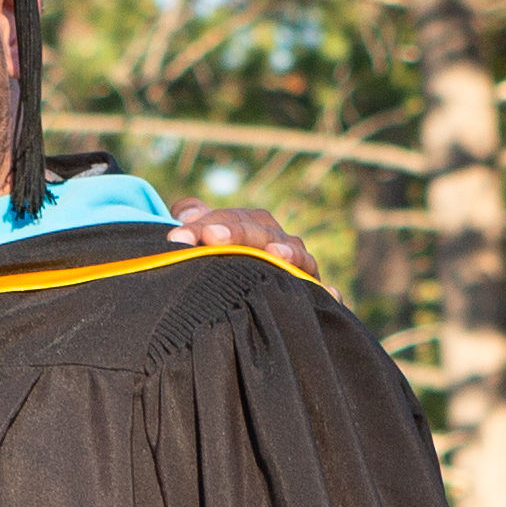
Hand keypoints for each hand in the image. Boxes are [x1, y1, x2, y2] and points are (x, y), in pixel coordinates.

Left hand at [167, 201, 319, 278]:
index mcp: (252, 224)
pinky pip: (321, 290)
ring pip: (296, 254)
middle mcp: (276, 240)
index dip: (203, 224)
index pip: (228, 219)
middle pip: (259, 231)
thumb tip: (186, 212)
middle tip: (211, 237)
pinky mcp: (312, 290)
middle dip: (236, 233)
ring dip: (288, 252)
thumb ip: (195, 219)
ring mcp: (297, 264)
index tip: (177, 237)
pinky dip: (326, 290)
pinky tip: (328, 292)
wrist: (254, 294)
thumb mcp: (207, 237)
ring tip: (277, 253)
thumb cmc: (223, 259)